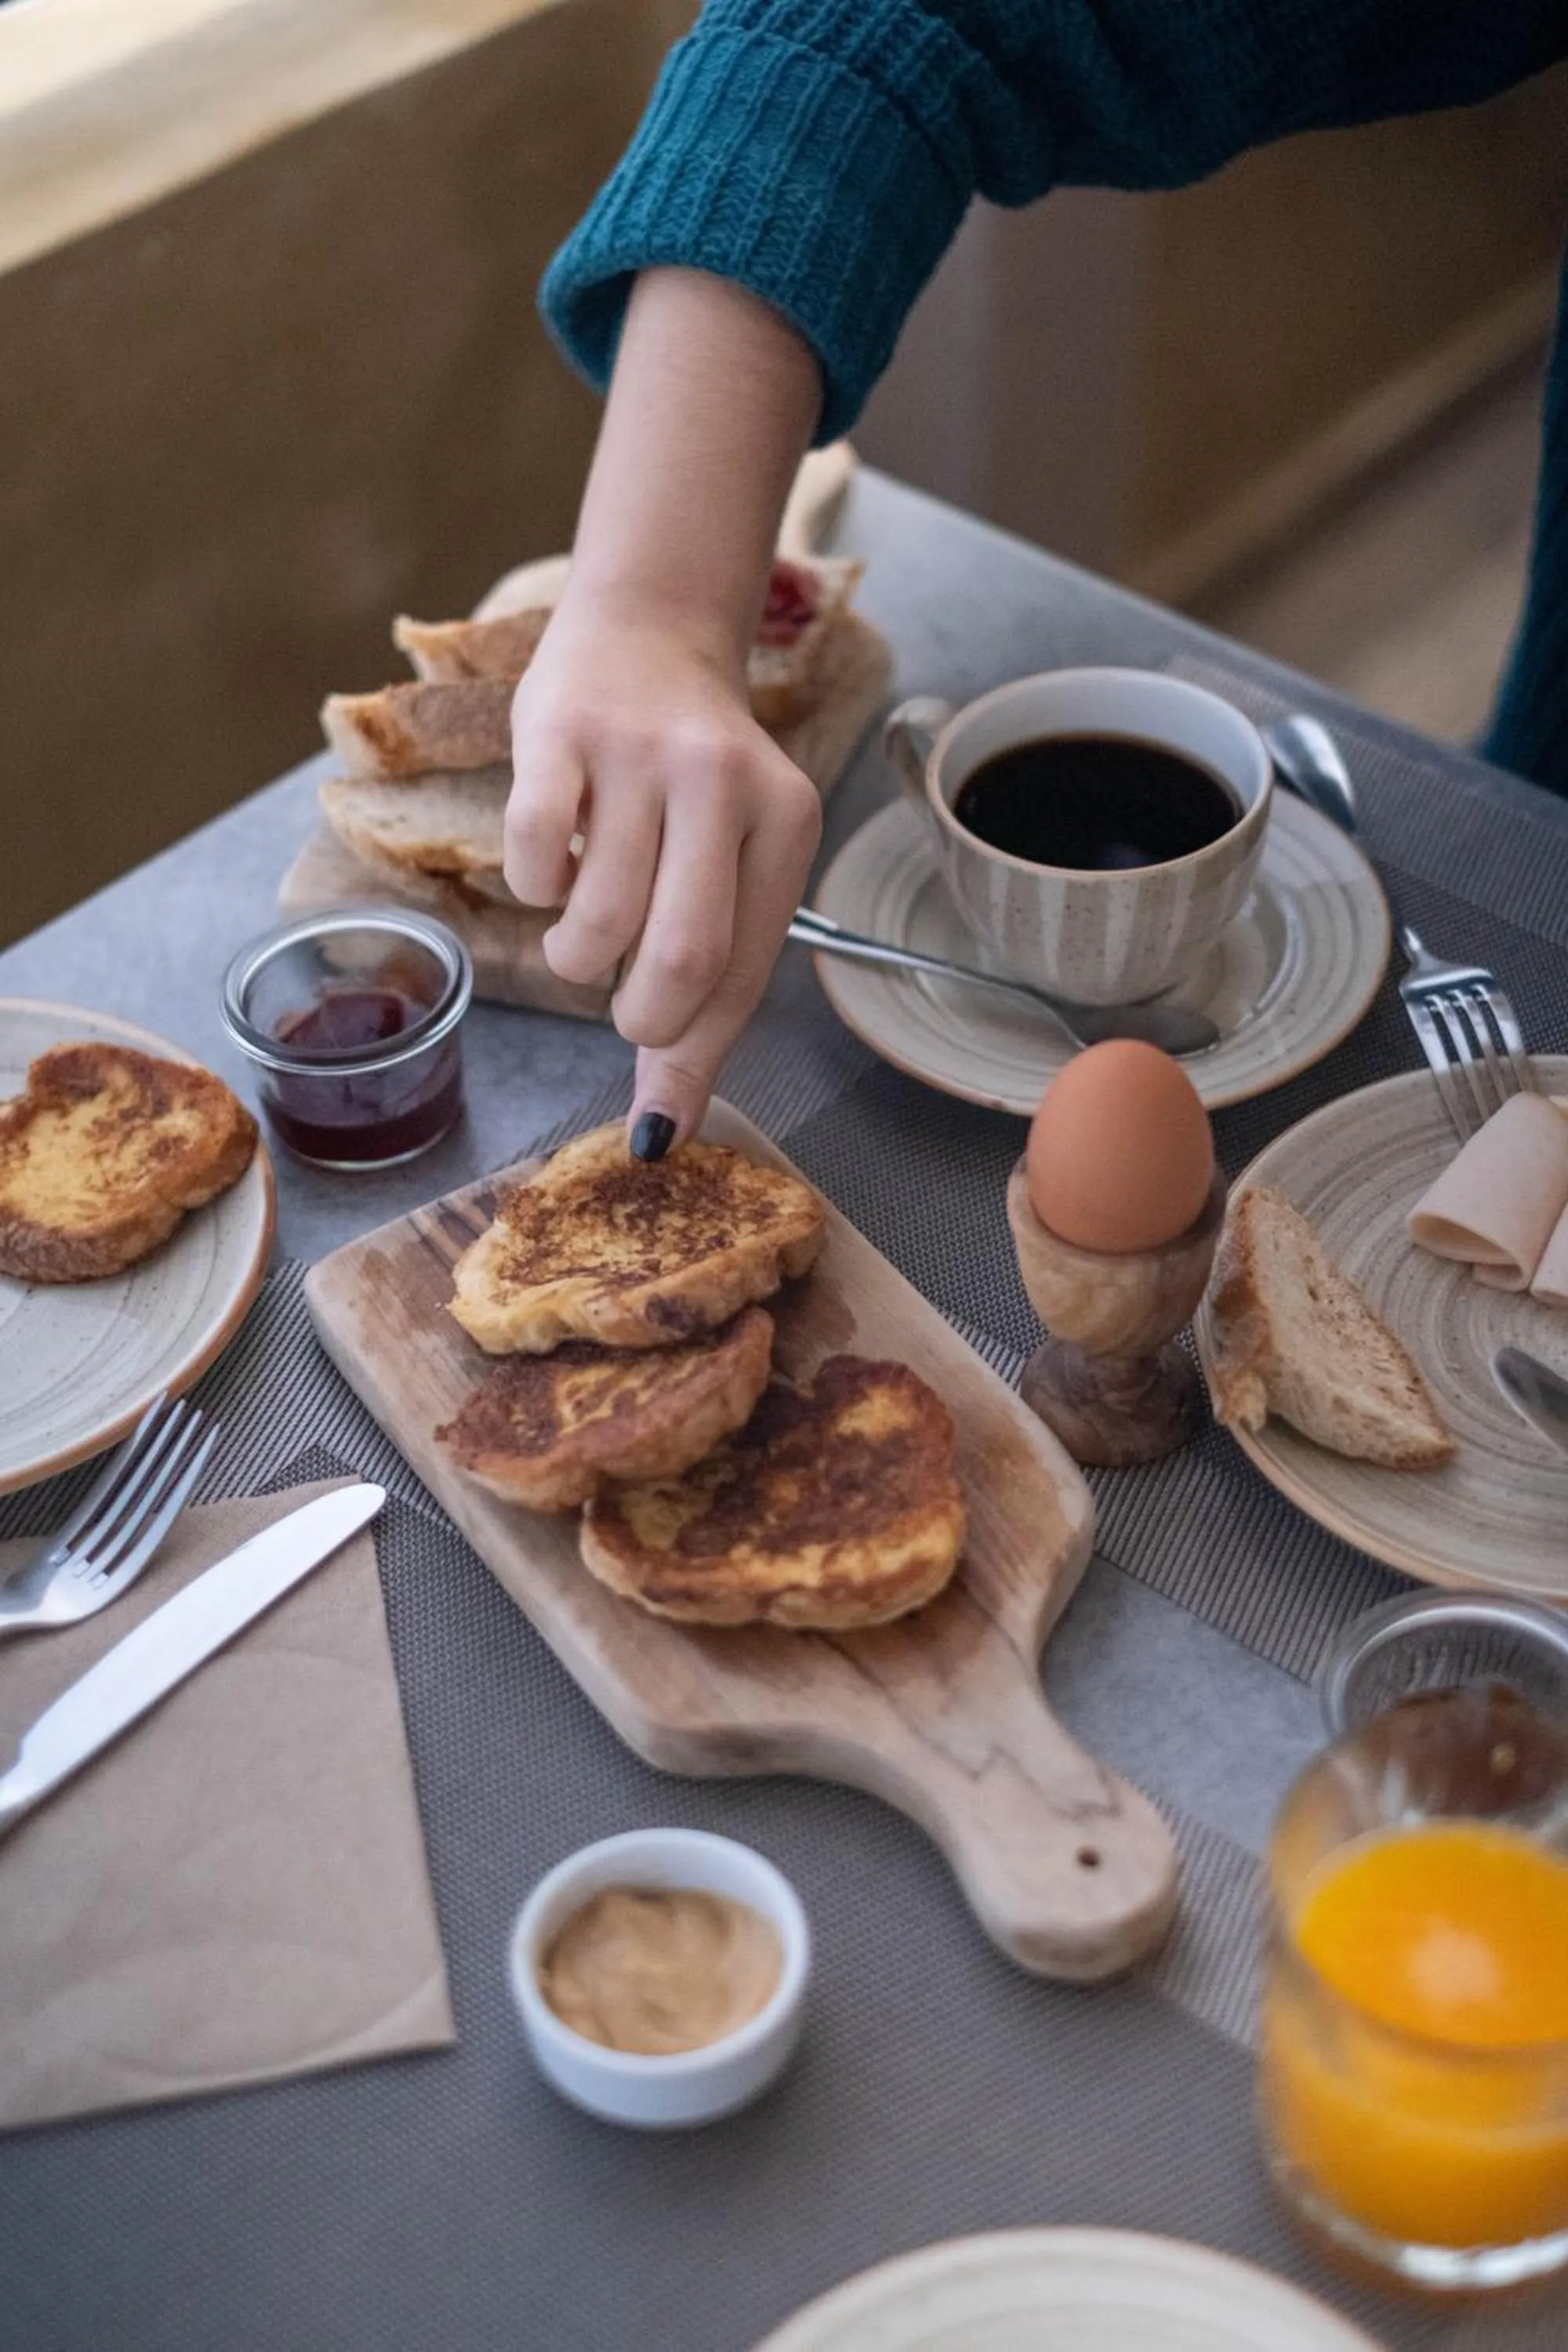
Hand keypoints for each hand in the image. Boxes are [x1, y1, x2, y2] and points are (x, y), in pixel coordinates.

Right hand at [505, 592, 821, 1150]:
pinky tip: (552, 866)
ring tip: (581, 930)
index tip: (657, 1126)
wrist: (648, 629)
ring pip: (597, 918)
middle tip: (620, 1002)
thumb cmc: (690, 780)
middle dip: (638, 1016)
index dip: (692, 1061)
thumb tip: (662, 1129)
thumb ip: (708, 988)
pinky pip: (533, 855)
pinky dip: (533, 888)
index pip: (744, 974)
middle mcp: (724, 782)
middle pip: (681, 957)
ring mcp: (640, 752)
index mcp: (784, 820)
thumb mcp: (729, 862)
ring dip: (575, 956)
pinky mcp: (560, 731)